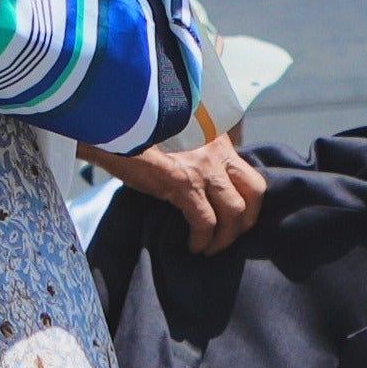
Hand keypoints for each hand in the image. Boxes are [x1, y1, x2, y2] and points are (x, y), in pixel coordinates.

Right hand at [107, 119, 262, 247]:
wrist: (112, 119)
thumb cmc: (136, 127)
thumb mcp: (175, 130)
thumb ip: (193, 148)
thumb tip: (195, 176)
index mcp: (217, 134)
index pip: (247, 169)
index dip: (245, 196)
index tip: (232, 213)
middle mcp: (217, 148)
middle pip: (254, 191)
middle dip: (247, 220)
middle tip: (230, 234)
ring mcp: (203, 165)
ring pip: (235, 211)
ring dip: (226, 237)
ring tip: (210, 247)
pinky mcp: (183, 182)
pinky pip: (205, 222)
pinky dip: (202, 240)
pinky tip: (193, 246)